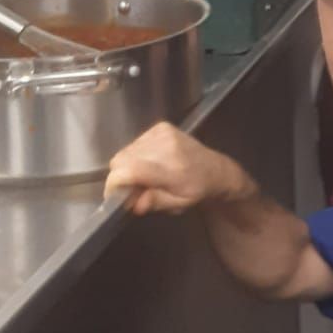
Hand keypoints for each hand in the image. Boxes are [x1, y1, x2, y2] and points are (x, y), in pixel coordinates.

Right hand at [104, 122, 248, 214]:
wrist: (217, 171)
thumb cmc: (197, 191)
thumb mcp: (178, 205)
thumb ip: (154, 202)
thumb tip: (131, 202)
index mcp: (172, 169)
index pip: (130, 170)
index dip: (114, 183)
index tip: (114, 196)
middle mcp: (167, 147)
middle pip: (121, 160)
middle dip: (121, 177)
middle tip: (134, 188)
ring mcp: (164, 133)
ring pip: (125, 151)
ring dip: (128, 165)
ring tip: (146, 175)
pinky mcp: (162, 127)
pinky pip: (135, 142)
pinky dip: (136, 154)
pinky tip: (151, 161)